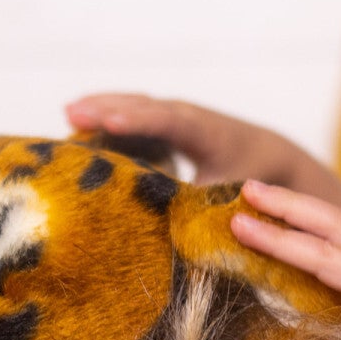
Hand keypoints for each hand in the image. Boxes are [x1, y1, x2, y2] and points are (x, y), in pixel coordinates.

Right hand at [64, 94, 340, 200]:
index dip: (141, 122)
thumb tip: (171, 233)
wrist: (270, 156)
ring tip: (69, 113)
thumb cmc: (251, 181)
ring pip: (136, 106)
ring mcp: (176, 116)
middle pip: (145, 107)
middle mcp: (190, 116)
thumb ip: (203, 209)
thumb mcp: (231, 199)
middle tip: (72, 112)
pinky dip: (108, 118)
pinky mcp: (166, 123)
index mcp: (209, 132)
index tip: (112, 122)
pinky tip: (79, 123)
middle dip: (109, 108)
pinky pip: (134, 116)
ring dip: (103, 108)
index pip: (171, 122)